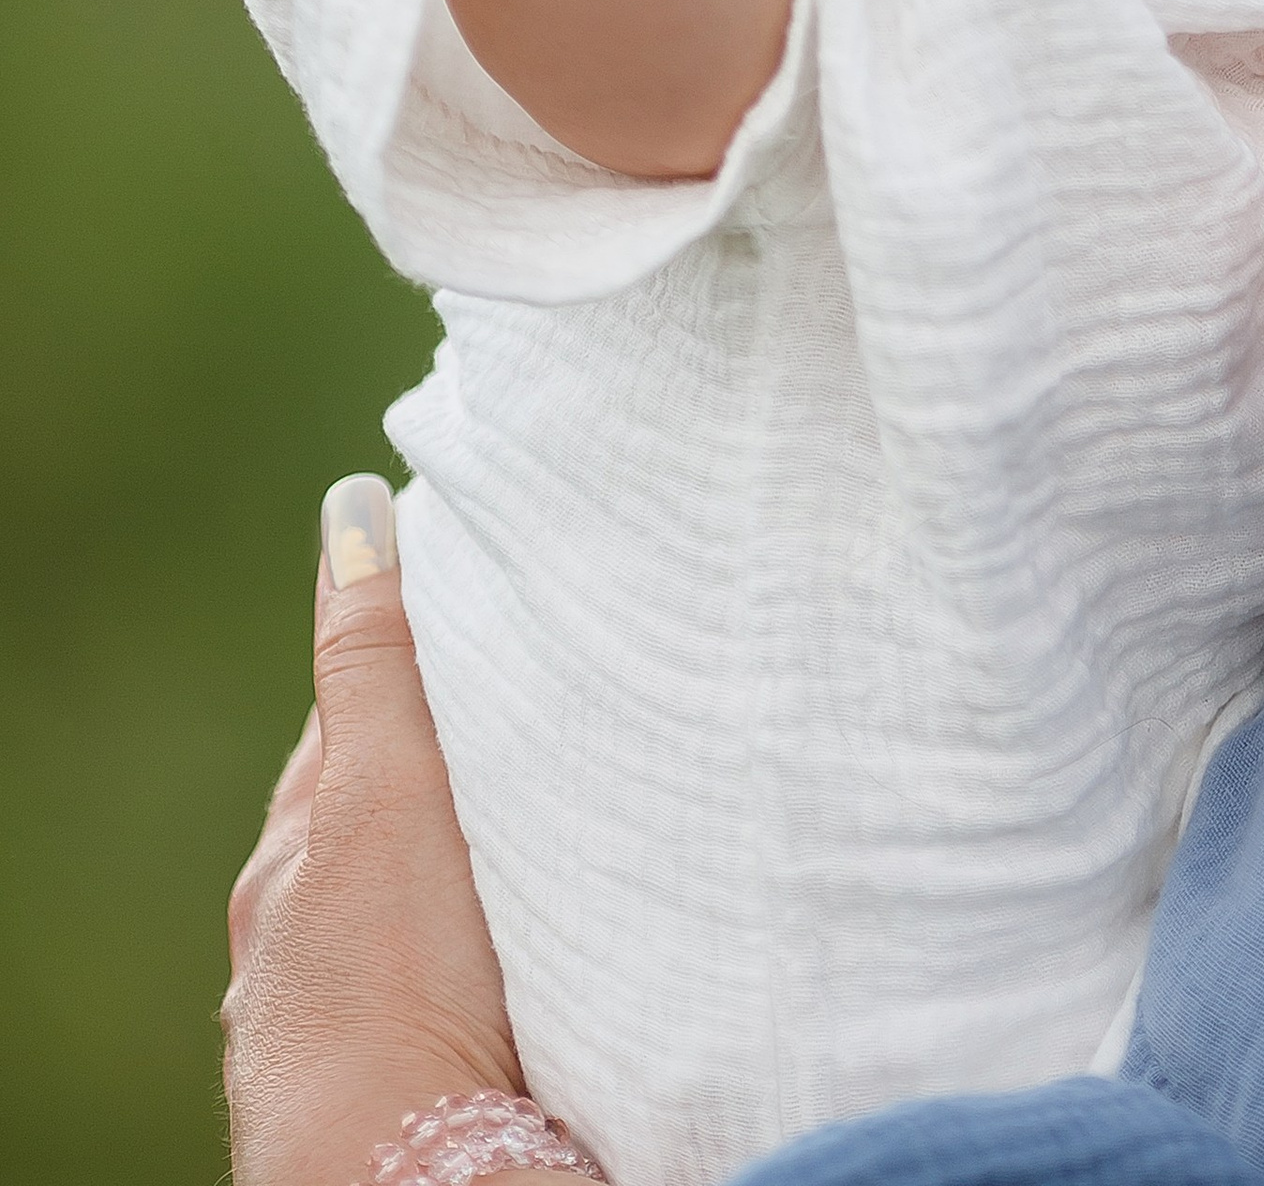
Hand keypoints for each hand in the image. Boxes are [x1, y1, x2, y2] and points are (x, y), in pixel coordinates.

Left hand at [223, 480, 588, 1185]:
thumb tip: (349, 508)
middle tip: (568, 703)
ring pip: (442, 900)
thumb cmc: (391, 988)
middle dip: (474, 761)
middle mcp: (323, 935)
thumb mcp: (386, 788)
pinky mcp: (440, 1078)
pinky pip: (480, 976)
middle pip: (404, 813)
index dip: (433, 660)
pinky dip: (520, 940)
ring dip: (504, 858)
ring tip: (596, 813)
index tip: (504, 607)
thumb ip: (376, 663)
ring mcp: (376, 1014)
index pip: (367, 721)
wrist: (414, 1183)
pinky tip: (575, 929)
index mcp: (304, 853)